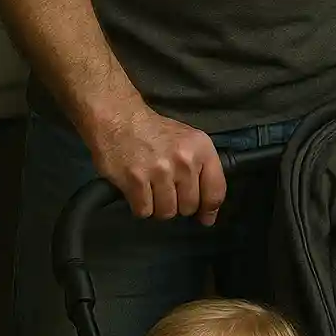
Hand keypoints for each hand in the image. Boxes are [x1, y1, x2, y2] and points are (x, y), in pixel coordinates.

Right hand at [86, 99, 226, 222]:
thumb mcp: (189, 142)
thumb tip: (208, 215)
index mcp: (202, 149)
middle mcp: (184, 161)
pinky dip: (140, 206)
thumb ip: (202, 173)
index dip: (209, 210)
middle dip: (178, 204)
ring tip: (151, 189)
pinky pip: (144, 211)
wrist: (119, 118)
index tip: (204, 217)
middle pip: (189, 207)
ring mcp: (160, 171)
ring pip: (166, 212)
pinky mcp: (135, 180)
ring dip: (158, 207)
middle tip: (166, 190)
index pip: (215, 192)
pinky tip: (137, 190)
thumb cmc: (156, 132)